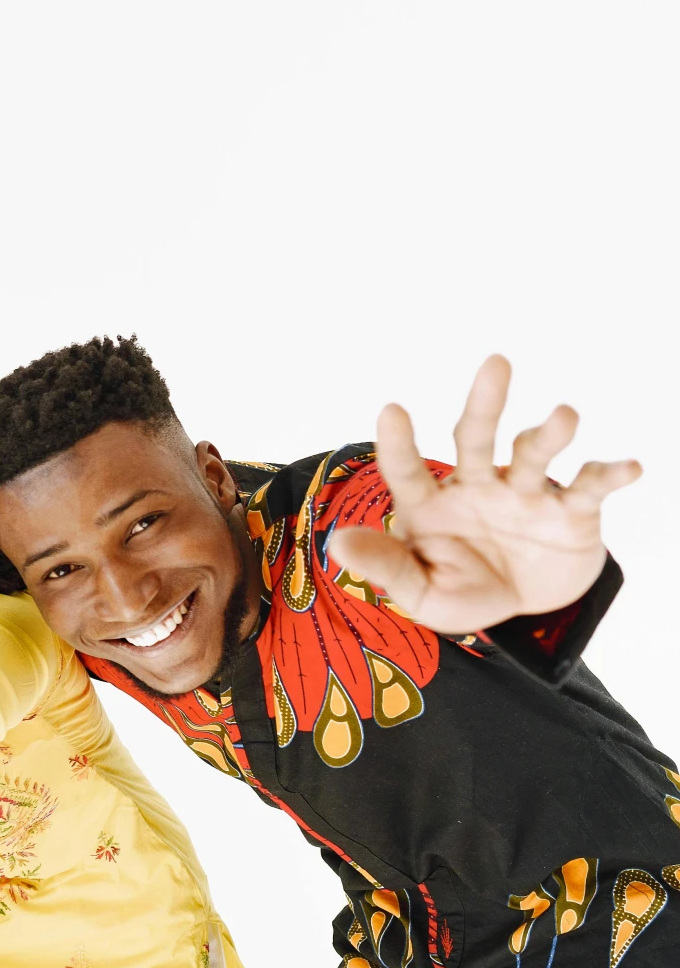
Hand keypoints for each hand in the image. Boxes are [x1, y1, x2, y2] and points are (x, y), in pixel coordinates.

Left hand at [332, 355, 641, 634]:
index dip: (399, 443)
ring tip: (564, 415)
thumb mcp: (420, 591)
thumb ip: (386, 565)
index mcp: (430, 504)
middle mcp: (477, 486)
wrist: (522, 605)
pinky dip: (610, 475)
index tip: (391, 409)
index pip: (407, 471)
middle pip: (475, 437)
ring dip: (549, 434)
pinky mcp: (571, 511)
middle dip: (486, 401)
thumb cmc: (462, 589)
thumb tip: (336, 544)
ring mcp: (525, 494)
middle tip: (497, 362)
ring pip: (533, 455)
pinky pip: (590, 487)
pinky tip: (630, 467)